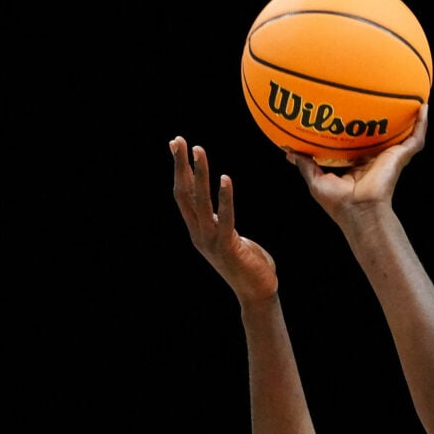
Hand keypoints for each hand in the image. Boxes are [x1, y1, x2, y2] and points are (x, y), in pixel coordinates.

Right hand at [168, 138, 276, 304]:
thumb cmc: (248, 263)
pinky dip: (225, 197)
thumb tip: (218, 205)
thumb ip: (221, 221)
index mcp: (198, 230)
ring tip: (199, 150)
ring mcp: (211, 242)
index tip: (175, 145)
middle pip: (185, 194)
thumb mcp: (230, 237)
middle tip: (179, 140)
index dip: (179, 170)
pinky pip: (225, 218)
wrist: (257, 293)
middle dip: (181, 166)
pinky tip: (225, 178)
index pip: (183, 195)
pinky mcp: (228, 247)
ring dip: (200, 174)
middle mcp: (199, 234)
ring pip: (201, 202)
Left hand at [288, 104, 429, 224]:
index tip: (347, 109)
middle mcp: (375, 157)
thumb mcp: (315, 180)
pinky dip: (422, 123)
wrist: (359, 211)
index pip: (357, 140)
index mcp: (357, 162)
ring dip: (408, 116)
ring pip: (402, 132)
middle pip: (381, 132)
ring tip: (411, 94)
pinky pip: (416, 137)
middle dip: (382, 115)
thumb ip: (304, 163)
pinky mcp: (400, 157)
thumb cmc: (338, 202)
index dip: (354, 126)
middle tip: (377, 92)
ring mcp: (389, 156)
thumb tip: (288, 150)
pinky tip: (424, 106)